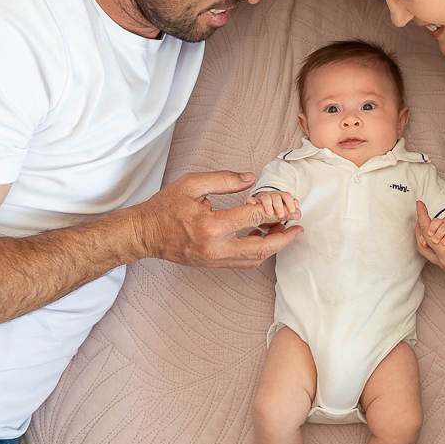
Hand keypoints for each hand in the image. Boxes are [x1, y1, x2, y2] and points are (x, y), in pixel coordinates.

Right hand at [135, 171, 302, 267]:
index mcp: (211, 226)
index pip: (253, 217)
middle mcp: (216, 248)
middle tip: (298, 227)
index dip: (275, 211)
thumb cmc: (165, 208)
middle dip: (284, 237)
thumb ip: (225, 180)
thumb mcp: (192, 184)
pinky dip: (258, 252)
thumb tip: (251, 179)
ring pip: (254, 259)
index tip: (289, 206)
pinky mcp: (213, 265)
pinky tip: (263, 238)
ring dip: (273, 247)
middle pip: (261, 247)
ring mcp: (215, 260)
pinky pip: (243, 262)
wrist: (145, 234)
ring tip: (285, 232)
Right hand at [246, 190, 301, 222]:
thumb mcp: (283, 213)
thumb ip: (290, 213)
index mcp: (281, 197)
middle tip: (281, 215)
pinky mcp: (252, 201)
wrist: (261, 209)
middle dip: (279, 206)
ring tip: (269, 213)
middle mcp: (272, 196)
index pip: (287, 196)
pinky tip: (254, 205)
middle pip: (277, 197)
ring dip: (268, 205)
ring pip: (266, 198)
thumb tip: (298, 214)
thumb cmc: (274, 211)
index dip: (290, 203)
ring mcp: (262, 198)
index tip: (292, 210)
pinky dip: (252, 201)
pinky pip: (251, 199)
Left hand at [415, 202, 444, 280]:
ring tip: (436, 221)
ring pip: (432, 252)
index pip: (427, 235)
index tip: (420, 205)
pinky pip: (442, 256)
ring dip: (431, 237)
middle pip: (424, 247)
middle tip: (423, 213)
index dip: (422, 217)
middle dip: (421, 229)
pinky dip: (440, 244)